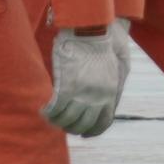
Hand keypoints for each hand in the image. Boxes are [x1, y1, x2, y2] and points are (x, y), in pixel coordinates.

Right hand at [41, 19, 131, 136]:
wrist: (94, 28)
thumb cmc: (106, 44)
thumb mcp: (119, 69)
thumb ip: (114, 88)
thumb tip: (109, 105)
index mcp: (110, 94)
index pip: (102, 124)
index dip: (91, 132)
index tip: (84, 134)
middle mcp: (97, 98)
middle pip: (83, 125)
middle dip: (72, 128)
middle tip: (63, 124)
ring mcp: (82, 93)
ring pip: (67, 119)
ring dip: (58, 121)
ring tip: (51, 118)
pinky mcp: (67, 85)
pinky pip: (56, 108)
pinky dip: (49, 112)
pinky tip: (44, 110)